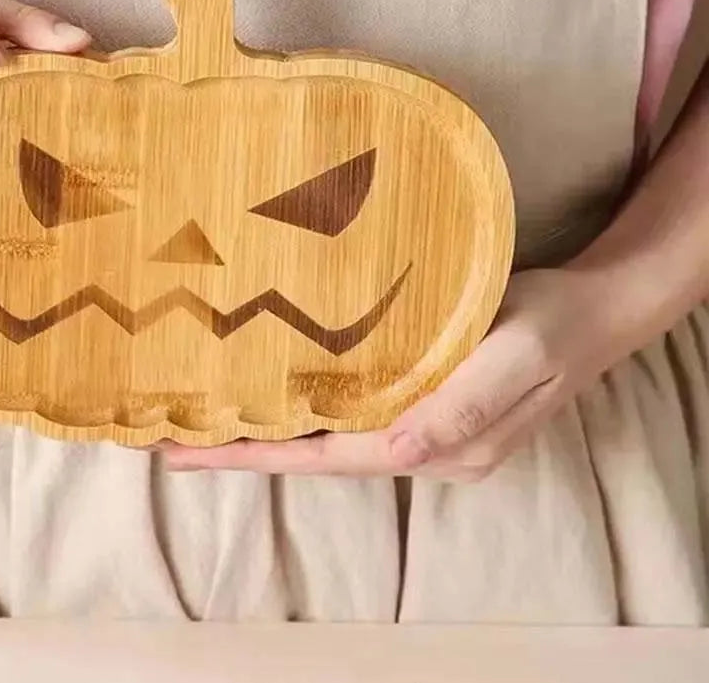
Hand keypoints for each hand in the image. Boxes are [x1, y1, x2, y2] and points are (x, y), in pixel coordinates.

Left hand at [160, 268, 629, 480]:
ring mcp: (424, 425)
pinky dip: (306, 407)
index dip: (263, 455)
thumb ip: (460, 405)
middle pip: (321, 454)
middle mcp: (425, 446)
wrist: (593, 309)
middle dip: (249, 450)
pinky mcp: (424, 398)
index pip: (334, 458)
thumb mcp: (514, 356)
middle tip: (175, 443)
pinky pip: (352, 410)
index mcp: (442, 446)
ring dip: (272, 430)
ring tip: (206, 421)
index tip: (194, 453)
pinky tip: (275, 392)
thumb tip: (396, 452)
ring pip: (331, 436)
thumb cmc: (552, 325)